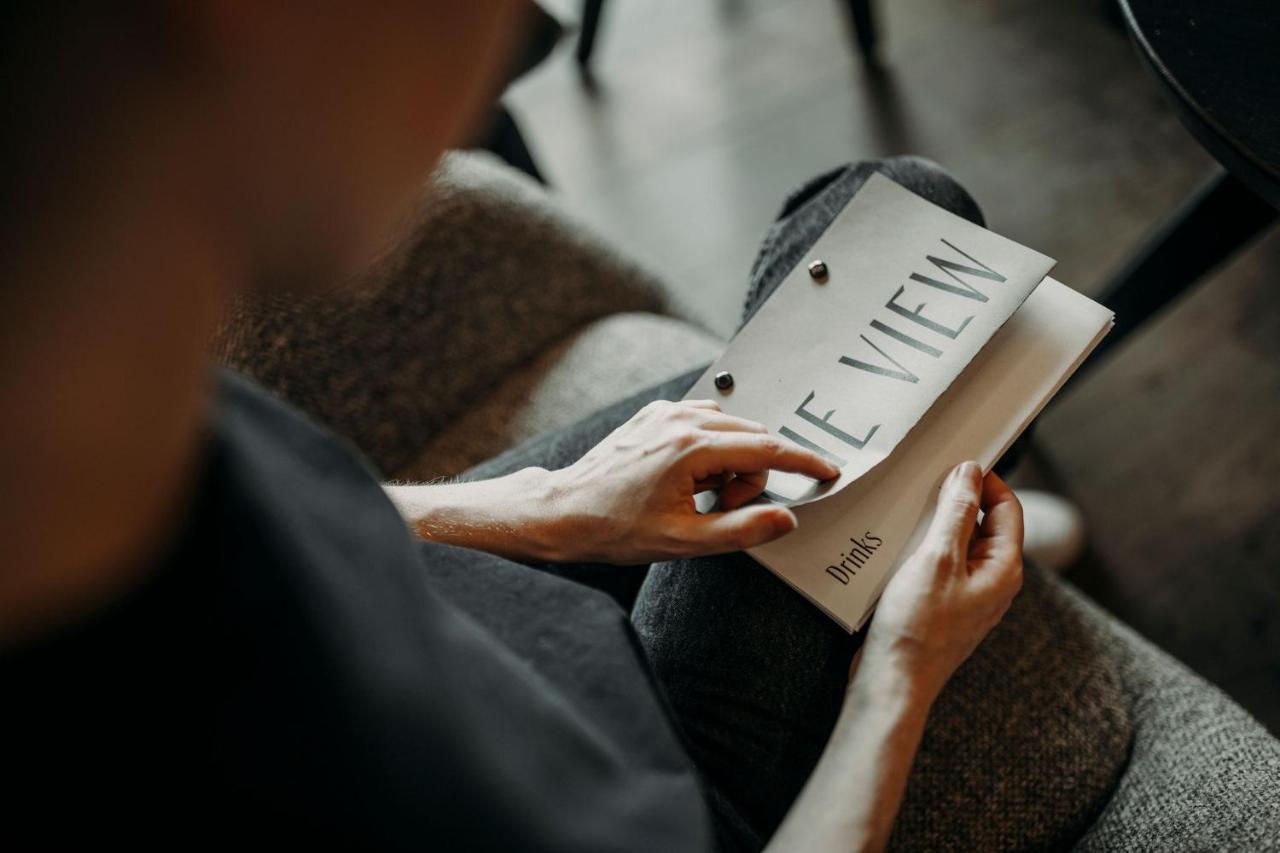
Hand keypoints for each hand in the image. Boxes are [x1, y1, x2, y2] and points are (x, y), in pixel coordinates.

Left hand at [542, 399, 839, 563]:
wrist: (564, 511)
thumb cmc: (616, 528)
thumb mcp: (684, 542)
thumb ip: (741, 530)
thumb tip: (785, 519)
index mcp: (691, 448)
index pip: (766, 449)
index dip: (803, 462)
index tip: (828, 471)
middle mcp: (681, 419)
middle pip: (752, 438)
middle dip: (752, 476)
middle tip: (721, 509)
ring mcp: (666, 412)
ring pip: (731, 429)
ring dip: (731, 462)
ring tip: (700, 497)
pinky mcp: (655, 414)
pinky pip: (706, 423)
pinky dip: (712, 449)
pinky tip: (689, 479)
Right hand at [858, 461, 1023, 703]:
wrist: (894, 680)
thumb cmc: (919, 626)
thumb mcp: (937, 557)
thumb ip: (956, 512)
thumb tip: (970, 473)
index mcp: (1003, 569)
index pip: (1008, 508)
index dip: (985, 481)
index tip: (955, 464)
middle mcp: (993, 582)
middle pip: (985, 525)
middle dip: (958, 502)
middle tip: (927, 486)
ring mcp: (970, 596)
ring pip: (960, 545)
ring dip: (938, 526)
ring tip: (910, 514)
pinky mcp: (945, 606)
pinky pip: (943, 565)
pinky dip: (926, 549)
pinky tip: (900, 546)